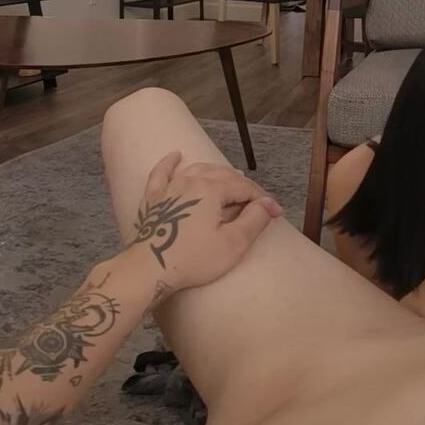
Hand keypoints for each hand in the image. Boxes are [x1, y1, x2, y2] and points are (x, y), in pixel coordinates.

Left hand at [125, 151, 276, 292]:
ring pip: (198, 170)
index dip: (263, 200)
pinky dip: (170, 163)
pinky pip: (162, 173)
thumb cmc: (193, 259)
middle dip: (244, 187)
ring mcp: (169, 187)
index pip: (244, 188)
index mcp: (211, 189)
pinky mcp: (153, 198)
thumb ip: (255, 219)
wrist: (148, 269)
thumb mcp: (233, 244)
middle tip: (256, 203)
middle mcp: (190, 180)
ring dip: (217, 173)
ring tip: (231, 179)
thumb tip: (268, 203)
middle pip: (223, 175)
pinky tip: (176, 155)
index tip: (276, 214)